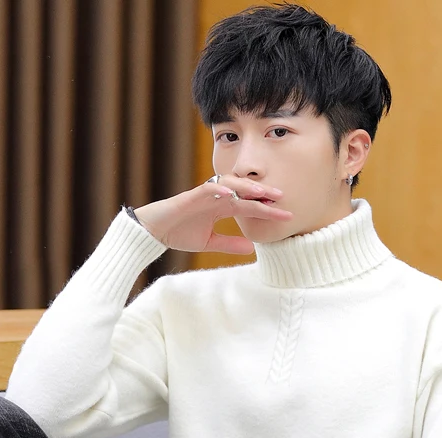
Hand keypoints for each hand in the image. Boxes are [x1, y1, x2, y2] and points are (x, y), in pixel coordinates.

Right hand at [134, 176, 292, 254]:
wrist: (154, 232)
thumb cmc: (179, 233)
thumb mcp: (209, 242)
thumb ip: (230, 243)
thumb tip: (252, 248)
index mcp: (222, 207)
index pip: (250, 206)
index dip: (268, 209)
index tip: (287, 215)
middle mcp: (216, 198)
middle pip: (244, 191)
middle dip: (263, 192)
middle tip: (283, 196)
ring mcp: (204, 196)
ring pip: (229, 184)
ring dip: (245, 186)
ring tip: (261, 191)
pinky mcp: (190, 197)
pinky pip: (207, 189)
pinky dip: (220, 190)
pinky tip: (233, 194)